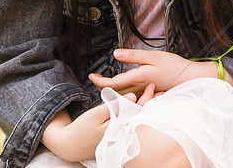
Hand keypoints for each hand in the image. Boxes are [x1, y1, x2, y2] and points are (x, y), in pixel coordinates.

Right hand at [41, 84, 155, 161]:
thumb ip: (114, 105)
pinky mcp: (117, 138)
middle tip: (162, 89)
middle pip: (140, 115)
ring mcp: (120, 137)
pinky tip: (145, 107)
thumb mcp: (95, 114)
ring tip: (158, 96)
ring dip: (148, 108)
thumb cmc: (81, 128)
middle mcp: (121, 134)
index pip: (136, 110)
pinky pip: (130, 124)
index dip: (145, 97)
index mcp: (117, 127)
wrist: (70, 146)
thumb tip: (133, 96)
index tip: (152, 85)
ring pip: (137, 120)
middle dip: (151, 102)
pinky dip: (138, 114)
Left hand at [89, 49, 215, 95]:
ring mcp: (144, 94)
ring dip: (111, 92)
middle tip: (96, 79)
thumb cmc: (174, 66)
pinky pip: (131, 98)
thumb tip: (115, 54)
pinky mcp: (149, 96)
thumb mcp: (154, 56)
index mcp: (138, 78)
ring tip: (106, 83)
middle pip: (113, 93)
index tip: (91, 76)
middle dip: (102, 87)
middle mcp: (138, 89)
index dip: (99, 81)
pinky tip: (123, 90)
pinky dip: (122, 95)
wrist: (191, 79)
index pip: (112, 84)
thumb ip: (133, 55)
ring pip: (121, 97)